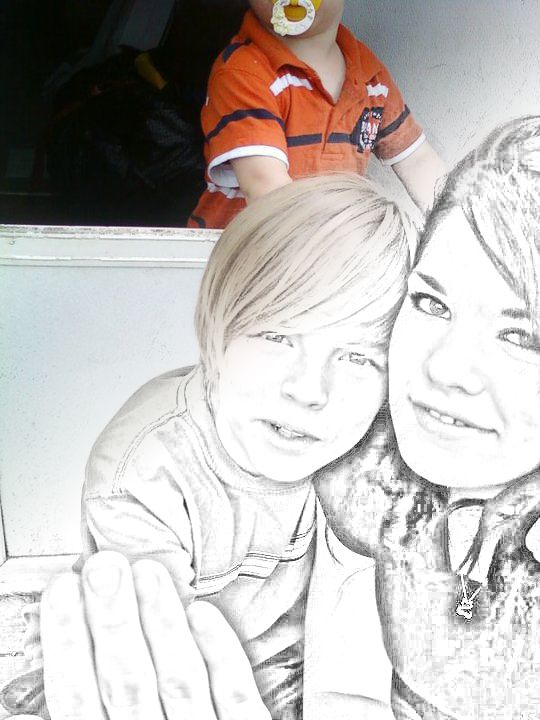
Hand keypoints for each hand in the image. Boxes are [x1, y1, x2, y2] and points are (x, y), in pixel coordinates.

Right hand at [39, 551, 270, 719]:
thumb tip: (41, 694)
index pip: (79, 704)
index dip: (67, 645)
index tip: (61, 593)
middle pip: (128, 684)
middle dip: (112, 621)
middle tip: (103, 568)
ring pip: (181, 682)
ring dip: (161, 624)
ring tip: (147, 574)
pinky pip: (238, 699)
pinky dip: (220, 654)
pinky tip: (202, 614)